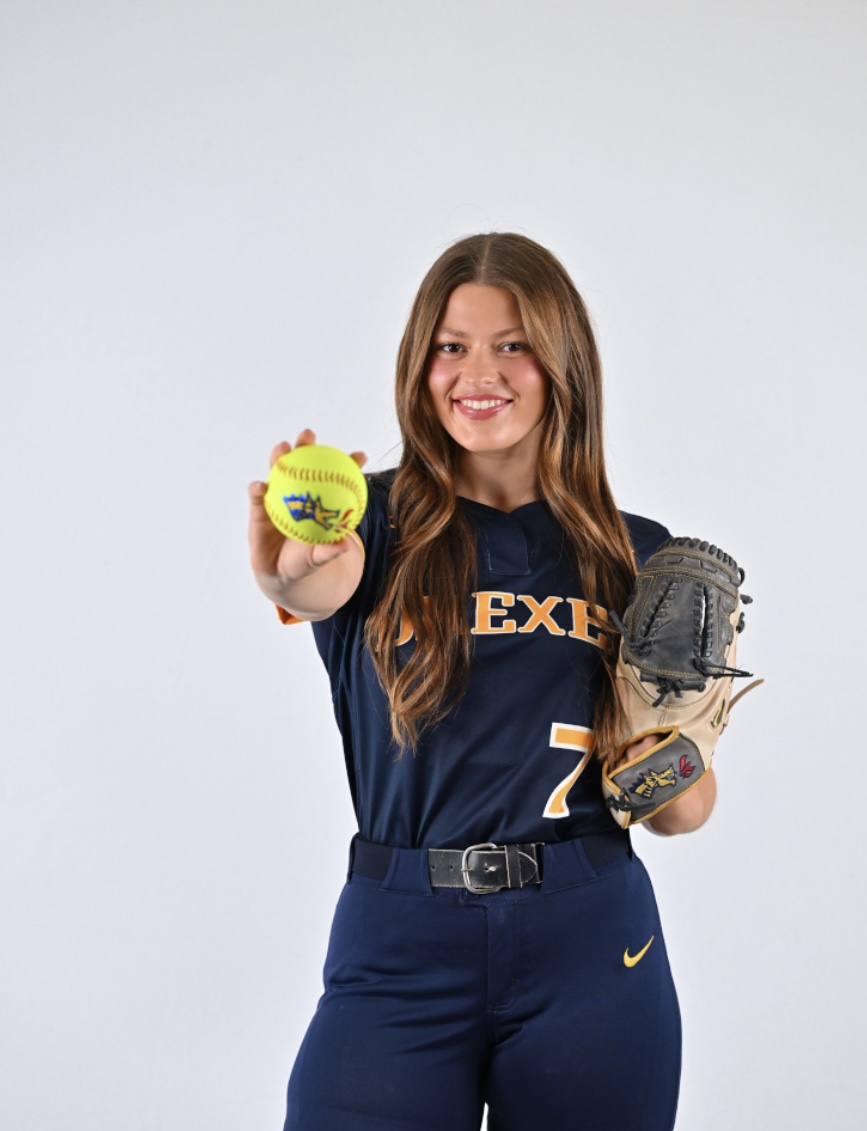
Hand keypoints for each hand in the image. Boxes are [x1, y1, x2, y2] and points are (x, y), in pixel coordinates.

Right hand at [248, 428, 366, 596]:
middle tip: (308, 435)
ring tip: (282, 448)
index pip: (335, 478)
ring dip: (279, 457)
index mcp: (318, 501)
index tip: (360, 455)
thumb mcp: (318, 558)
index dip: (347, 464)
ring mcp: (277, 497)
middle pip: (302, 464)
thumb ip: (329, 551)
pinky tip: (261, 487)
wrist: (281, 574)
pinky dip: (257, 489)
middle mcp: (298, 492)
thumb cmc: (305, 561)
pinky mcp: (258, 508)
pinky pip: (257, 496)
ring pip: (278, 472)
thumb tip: (344, 546)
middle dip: (305, 445)